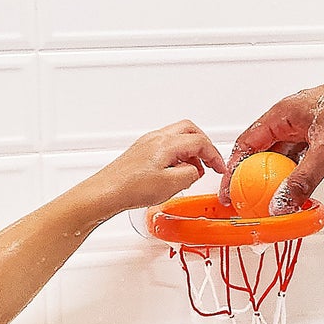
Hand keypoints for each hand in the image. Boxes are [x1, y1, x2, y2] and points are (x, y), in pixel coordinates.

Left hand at [90, 120, 225, 218]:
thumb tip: (195, 170)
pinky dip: (177, 154)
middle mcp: (156, 138)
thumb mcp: (170, 185)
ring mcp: (147, 143)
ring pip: (177, 136)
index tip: (220, 168)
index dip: (214, 155)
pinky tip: (175, 172)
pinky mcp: (140, 152)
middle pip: (189, 130)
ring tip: (193, 170)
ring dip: (190, 150)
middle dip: (204, 145)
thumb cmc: (130, 189)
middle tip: (210, 162)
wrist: (104, 193)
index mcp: (166, 143)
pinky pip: (166, 145)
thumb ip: (190, 174)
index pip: (199, 142)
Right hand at [224, 70, 323, 213]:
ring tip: (276, 202)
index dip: (235, 170)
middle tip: (252, 203)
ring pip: (285, 157)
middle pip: (264, 152)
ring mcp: (310, 126)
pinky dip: (300, 175)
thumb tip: (281, 202)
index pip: (248, 143)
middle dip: (256, 179)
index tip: (231, 193)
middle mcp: (293, 118)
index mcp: (284, 113)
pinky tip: (302, 191)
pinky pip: (304, 159)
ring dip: (280, 179)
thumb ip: (303, 179)